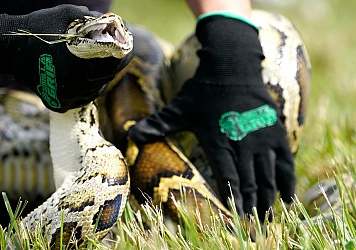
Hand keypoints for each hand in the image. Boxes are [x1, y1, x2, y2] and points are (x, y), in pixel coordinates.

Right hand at [0, 4, 129, 111]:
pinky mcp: (56, 102)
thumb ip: (91, 18)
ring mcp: (65, 96)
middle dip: (111, 66)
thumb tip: (109, 22)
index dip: (124, 55)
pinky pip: (80, 100)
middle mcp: (74, 84)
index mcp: (80, 63)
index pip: (114, 64)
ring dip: (99, 79)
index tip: (124, 49)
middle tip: (112, 57)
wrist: (6, 48)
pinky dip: (85, 91)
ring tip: (97, 67)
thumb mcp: (66, 14)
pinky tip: (84, 80)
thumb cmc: (36, 28)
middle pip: (106, 78)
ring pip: (94, 91)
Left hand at [128, 15, 294, 219]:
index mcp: (218, 140)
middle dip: (252, 204)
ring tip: (268, 216)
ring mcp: (262, 137)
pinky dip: (287, 180)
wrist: (232, 65)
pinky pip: (285, 160)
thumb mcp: (178, 107)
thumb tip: (131, 135)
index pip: (228, 176)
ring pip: (268, 175)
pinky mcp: (275, 130)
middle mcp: (243, 142)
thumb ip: (157, 124)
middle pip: (250, 181)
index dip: (233, 198)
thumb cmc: (202, 89)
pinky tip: (288, 196)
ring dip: (269, 197)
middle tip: (254, 224)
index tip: (237, 217)